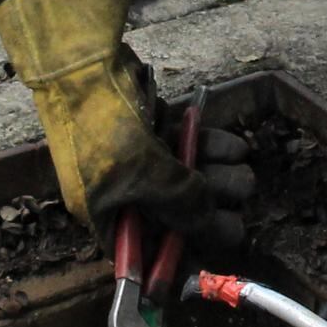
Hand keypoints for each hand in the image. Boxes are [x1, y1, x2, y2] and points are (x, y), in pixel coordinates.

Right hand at [0, 0, 253, 256]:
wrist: (84, 64)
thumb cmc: (100, 125)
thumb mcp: (139, 173)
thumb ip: (179, 202)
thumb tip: (208, 223)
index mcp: (108, 217)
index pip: (145, 256)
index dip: (177, 262)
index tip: (211, 261)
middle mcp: (125, 195)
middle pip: (176, 218)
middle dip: (209, 215)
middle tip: (237, 210)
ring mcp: (142, 162)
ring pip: (190, 181)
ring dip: (221, 179)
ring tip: (243, 172)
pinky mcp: (157, 133)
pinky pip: (192, 149)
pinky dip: (216, 149)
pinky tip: (236, 148)